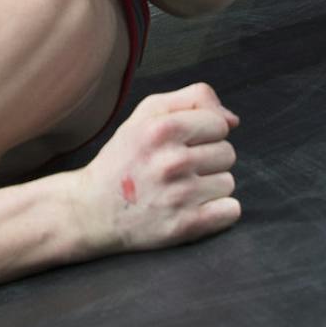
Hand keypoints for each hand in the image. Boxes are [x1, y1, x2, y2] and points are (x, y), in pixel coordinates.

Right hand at [76, 83, 240, 252]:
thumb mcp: (147, 114)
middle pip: (228, 153)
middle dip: (207, 160)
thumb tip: (233, 120)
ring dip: (208, 187)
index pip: (219, 124)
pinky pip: (230, 211)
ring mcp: (179, 196)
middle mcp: (171, 162)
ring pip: (228, 183)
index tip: (182, 144)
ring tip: (179, 189)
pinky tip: (191, 208)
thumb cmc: (124, 158)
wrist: (92, 210)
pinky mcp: (185, 226)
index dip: (204, 133)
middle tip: (176, 169)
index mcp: (161, 129)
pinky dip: (217, 212)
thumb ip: (193, 100)